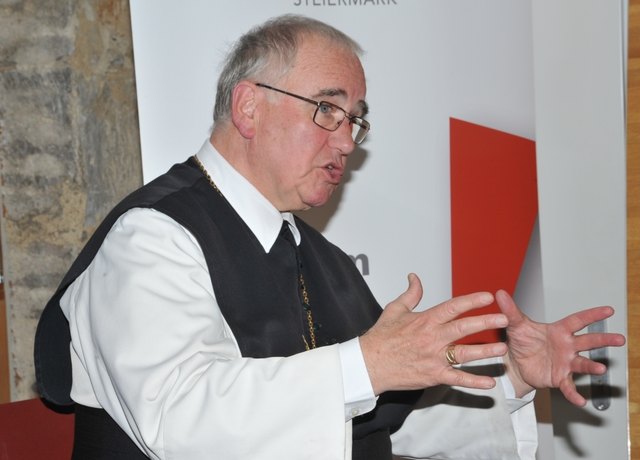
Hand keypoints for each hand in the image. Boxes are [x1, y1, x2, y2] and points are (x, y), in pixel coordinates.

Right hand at [360, 274, 508, 394]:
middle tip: (504, 319)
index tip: (488, 297)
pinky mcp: (433, 375)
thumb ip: (410, 293)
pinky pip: (457, 379)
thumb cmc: (381, 337)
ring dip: (486, 351)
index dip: (472, 301)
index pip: (453, 306)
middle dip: (486, 322)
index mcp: (425, 320)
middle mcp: (432, 337)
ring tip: (502, 348)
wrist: (369, 363)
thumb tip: (414, 278)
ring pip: (465, 353)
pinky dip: (474, 382)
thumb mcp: (395, 309)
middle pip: (464, 327)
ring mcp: (434, 357)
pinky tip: (489, 382)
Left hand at [496, 290, 625, 405]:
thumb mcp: (516, 325)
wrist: (515, 362)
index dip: (592, 315)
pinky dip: (574, 394)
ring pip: (582, 364)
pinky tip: (580, 400)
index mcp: (559, 331)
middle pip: (588, 341)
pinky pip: (569, 386)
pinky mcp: (559, 377)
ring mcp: (565, 362)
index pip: (578, 320)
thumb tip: (500, 294)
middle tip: (619, 339)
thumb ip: (510, 310)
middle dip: (604, 340)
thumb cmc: (522, 341)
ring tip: (600, 369)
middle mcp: (567, 346)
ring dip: (592, 366)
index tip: (608, 310)